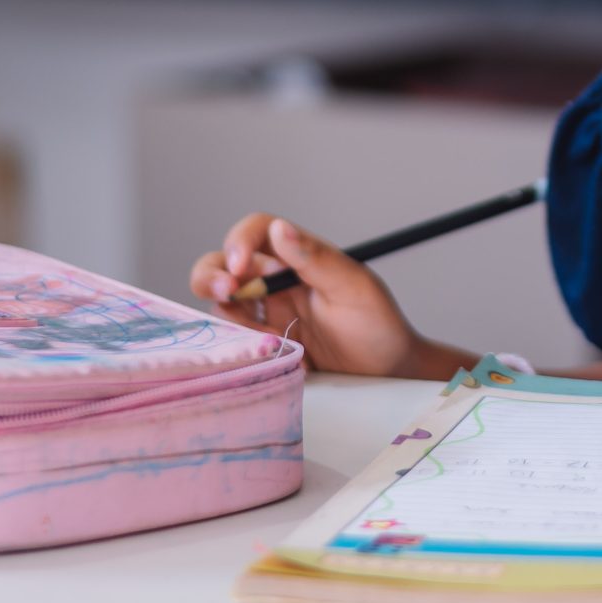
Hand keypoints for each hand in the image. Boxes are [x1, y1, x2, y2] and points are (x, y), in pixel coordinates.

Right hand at [190, 213, 425, 377]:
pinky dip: (237, 343)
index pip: (256, 232)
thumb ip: (317, 259)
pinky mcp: (264, 344)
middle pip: (223, 265)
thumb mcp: (353, 288)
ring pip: (222, 302)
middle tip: (226, 293)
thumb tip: (280, 229)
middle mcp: (276, 281)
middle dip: (212, 275)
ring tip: (261, 333)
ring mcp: (267, 313)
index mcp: (298, 256)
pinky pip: (234, 338)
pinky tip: (265, 351)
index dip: (239, 242)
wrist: (389, 373)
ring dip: (226, 313)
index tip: (239, 266)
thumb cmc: (379, 325)